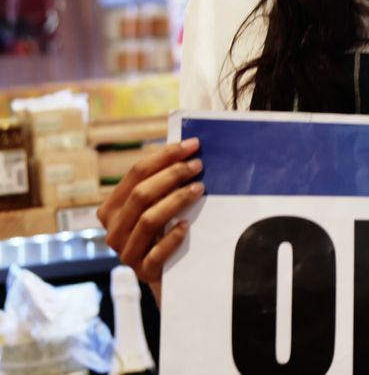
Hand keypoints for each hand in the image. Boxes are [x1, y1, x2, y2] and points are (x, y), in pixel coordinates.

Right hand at [98, 137, 204, 303]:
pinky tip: (187, 226)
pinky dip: (172, 238)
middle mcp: (113, 230)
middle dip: (172, 175)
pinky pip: (156, 253)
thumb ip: (161, 186)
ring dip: (175, 200)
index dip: (164, 156)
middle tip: (198, 165)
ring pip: (148, 219)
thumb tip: (188, 151)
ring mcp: (126, 253)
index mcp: (112, 208)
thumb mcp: (157, 209)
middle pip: (141, 194)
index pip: (136, 173)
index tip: (191, 145)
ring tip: (199, 189)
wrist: (171, 281)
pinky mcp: (142, 272)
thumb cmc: (165, 236)